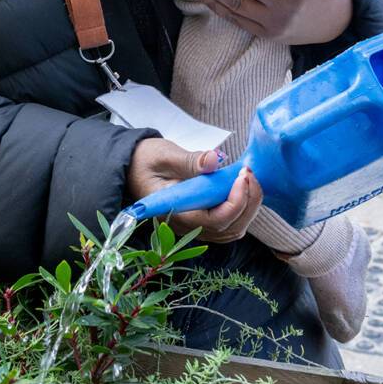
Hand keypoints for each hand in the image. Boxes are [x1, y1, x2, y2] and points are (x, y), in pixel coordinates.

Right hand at [125, 138, 260, 241]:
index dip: (235, 201)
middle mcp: (187, 226)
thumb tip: (215, 159)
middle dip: (248, 202)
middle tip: (249, 172)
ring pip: (234, 228)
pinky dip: (243, 207)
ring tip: (248, 177)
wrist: (132, 167)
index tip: (242, 176)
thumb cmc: (144, 161)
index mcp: (175, 212)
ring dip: (249, 205)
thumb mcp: (164, 155)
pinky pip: (230, 223)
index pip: (215, 220)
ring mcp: (195, 226)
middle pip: (230, 228)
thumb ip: (189, 160)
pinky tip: (242, 185)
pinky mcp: (202, 219)